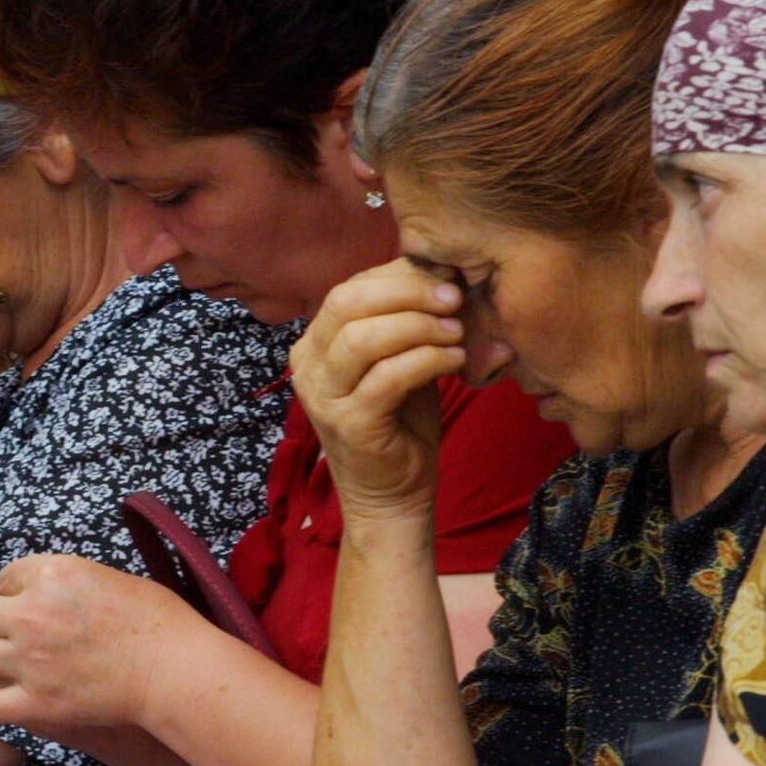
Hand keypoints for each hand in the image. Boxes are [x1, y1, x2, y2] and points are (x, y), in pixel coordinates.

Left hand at [0, 553, 202, 730]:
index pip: (5, 577)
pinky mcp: (36, 703)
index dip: (14, 591)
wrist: (175, 669)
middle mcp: (31, 613)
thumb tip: (42, 589)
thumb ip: (64, 580)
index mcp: (52, 573)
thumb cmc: (156, 620)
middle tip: (3, 631)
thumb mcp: (105, 576)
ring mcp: (29, 660)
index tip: (26, 602)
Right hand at [290, 258, 464, 523]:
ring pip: (362, 337)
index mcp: (315, 344)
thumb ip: (406, 321)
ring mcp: (323, 397)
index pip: (349, 289)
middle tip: (453, 297)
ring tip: (457, 330)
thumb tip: (442, 271)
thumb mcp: (399, 360)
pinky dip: (426, 360)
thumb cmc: (400, 424)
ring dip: (418, 326)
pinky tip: (454, 359)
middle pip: (347, 303)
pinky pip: (387, 377)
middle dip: (407, 292)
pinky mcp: (349, 424)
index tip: (446, 277)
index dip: (398, 275)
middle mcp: (308, 366)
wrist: (392, 495)